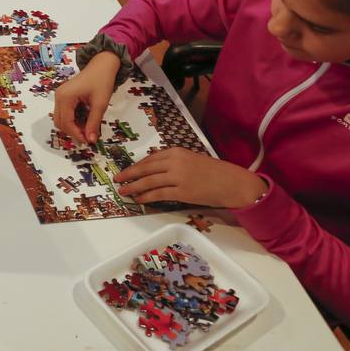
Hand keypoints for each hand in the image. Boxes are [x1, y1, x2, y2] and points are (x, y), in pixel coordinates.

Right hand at [52, 52, 119, 144]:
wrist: (101, 65)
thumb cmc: (102, 81)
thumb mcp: (100, 104)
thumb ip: (94, 123)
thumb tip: (91, 140)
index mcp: (65, 97)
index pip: (67, 122)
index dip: (77, 134)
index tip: (88, 141)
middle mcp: (58, 97)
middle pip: (60, 122)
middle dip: (73, 132)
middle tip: (88, 137)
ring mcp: (59, 96)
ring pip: (60, 119)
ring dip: (72, 126)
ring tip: (87, 129)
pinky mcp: (63, 96)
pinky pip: (64, 112)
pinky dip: (72, 119)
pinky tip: (84, 120)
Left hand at [114, 147, 268, 208]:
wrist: (231, 182)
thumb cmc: (214, 172)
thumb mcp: (191, 159)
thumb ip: (173, 162)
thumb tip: (154, 171)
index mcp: (176, 151)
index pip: (150, 159)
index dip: (136, 166)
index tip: (126, 170)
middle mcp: (175, 162)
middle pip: (145, 169)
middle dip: (129, 174)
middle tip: (117, 179)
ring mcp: (178, 177)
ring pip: (149, 182)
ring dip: (133, 187)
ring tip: (123, 191)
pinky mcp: (182, 192)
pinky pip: (159, 194)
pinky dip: (146, 197)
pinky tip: (139, 199)